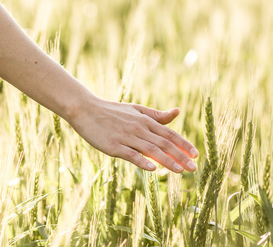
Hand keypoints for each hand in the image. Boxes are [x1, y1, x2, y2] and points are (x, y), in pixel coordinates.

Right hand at [68, 97, 198, 172]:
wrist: (85, 109)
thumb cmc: (111, 111)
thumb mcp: (135, 110)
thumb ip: (156, 115)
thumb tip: (177, 112)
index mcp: (144, 120)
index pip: (169, 134)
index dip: (183, 144)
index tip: (195, 155)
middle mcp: (138, 128)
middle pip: (163, 143)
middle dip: (180, 156)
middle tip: (193, 169)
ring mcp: (125, 137)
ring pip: (150, 150)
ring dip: (167, 161)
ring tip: (180, 171)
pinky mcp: (113, 146)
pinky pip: (130, 154)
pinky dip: (142, 161)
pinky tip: (153, 169)